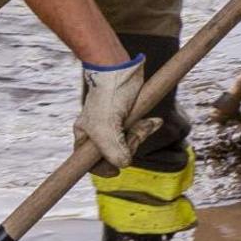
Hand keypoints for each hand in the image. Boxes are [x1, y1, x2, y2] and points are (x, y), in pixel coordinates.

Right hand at [76, 57, 149, 172]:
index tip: (115, 172)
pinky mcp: (126, 115)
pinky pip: (137, 129)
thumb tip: (124, 164)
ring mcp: (112, 124)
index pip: (91, 164)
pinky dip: (146, 127)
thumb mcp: (107, 129)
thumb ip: (114, 152)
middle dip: (129, 147)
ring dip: (140, 135)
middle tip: (134, 135)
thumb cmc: (108, 96)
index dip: (103, 170)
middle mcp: (97, 133)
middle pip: (114, 154)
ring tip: (147, 123)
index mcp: (85, 137)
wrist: (120, 68)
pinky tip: (155, 121)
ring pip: (128, 141)